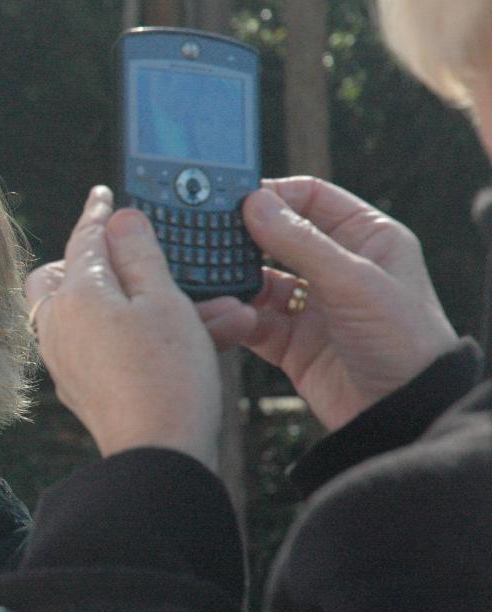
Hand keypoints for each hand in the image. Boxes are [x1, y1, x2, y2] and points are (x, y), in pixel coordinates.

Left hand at [29, 186, 222, 469]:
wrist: (157, 456)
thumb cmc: (166, 376)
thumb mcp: (163, 300)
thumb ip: (139, 253)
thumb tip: (119, 221)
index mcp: (74, 293)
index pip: (84, 237)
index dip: (98, 213)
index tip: (102, 196)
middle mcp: (58, 324)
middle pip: (64, 275)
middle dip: (98, 262)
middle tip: (131, 258)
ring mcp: (65, 358)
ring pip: (92, 313)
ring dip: (142, 306)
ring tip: (210, 314)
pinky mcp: (81, 387)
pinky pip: (101, 346)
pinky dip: (134, 336)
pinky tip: (182, 342)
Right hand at [199, 177, 457, 430]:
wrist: (403, 416)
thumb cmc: (403, 342)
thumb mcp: (354, 282)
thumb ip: (301, 242)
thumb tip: (255, 203)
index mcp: (366, 238)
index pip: (311, 197)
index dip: (274, 195)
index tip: (235, 199)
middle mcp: (337, 267)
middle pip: (277, 236)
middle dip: (244, 236)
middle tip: (209, 233)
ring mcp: (312, 306)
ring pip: (259, 278)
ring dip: (235, 279)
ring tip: (210, 276)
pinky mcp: (291, 342)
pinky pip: (252, 319)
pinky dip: (234, 314)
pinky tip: (222, 311)